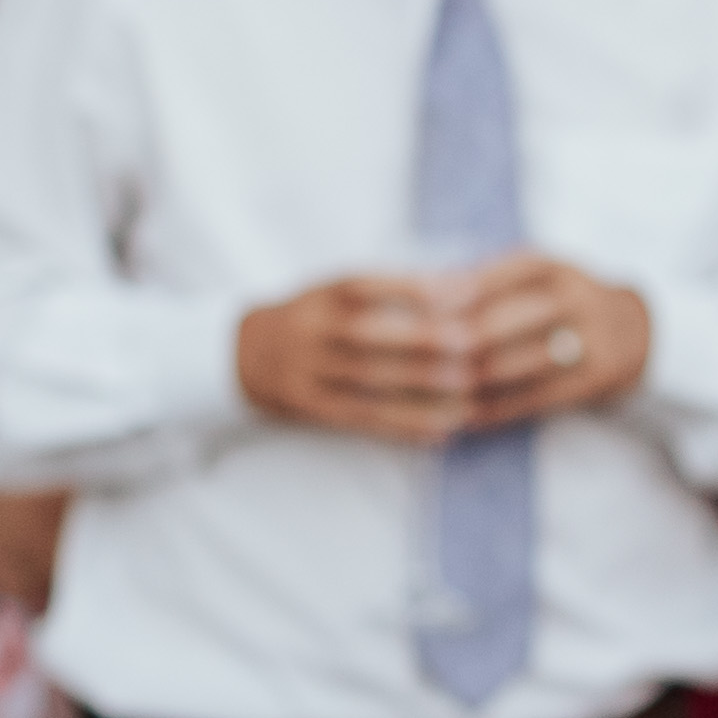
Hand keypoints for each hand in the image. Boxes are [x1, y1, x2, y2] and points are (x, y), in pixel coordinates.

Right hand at [233, 274, 488, 443]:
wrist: (247, 354)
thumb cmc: (317, 318)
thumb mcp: (338, 291)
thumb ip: (393, 291)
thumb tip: (465, 290)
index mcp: (323, 293)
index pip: (365, 286)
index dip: (412, 288)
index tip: (462, 292)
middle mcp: (310, 329)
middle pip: (366, 335)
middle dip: (420, 340)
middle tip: (470, 346)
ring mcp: (307, 370)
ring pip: (366, 381)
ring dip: (420, 390)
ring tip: (467, 394)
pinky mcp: (310, 406)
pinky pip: (360, 418)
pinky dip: (402, 426)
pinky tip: (439, 431)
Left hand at [434, 256, 650, 431]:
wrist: (637, 331)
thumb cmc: (559, 302)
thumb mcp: (535, 277)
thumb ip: (486, 283)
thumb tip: (421, 296)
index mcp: (552, 268)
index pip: (499, 275)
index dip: (457, 293)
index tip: (421, 310)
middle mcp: (574, 299)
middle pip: (500, 324)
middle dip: (453, 345)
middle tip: (414, 360)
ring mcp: (590, 340)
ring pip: (513, 366)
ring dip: (465, 385)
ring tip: (428, 396)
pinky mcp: (595, 379)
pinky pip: (534, 399)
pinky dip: (495, 410)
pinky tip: (464, 417)